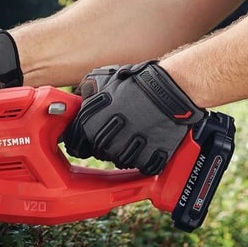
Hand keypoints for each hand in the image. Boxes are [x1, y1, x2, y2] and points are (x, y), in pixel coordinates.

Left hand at [65, 61, 205, 174]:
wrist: (171, 88)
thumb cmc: (139, 83)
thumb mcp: (105, 80)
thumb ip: (87, 94)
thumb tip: (77, 100)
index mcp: (92, 121)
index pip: (76, 144)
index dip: (80, 143)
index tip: (85, 144)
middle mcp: (108, 138)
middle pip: (100, 154)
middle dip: (106, 145)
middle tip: (118, 133)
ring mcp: (130, 149)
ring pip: (121, 161)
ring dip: (126, 152)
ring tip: (135, 135)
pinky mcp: (151, 156)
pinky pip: (143, 166)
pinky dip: (146, 159)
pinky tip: (149, 143)